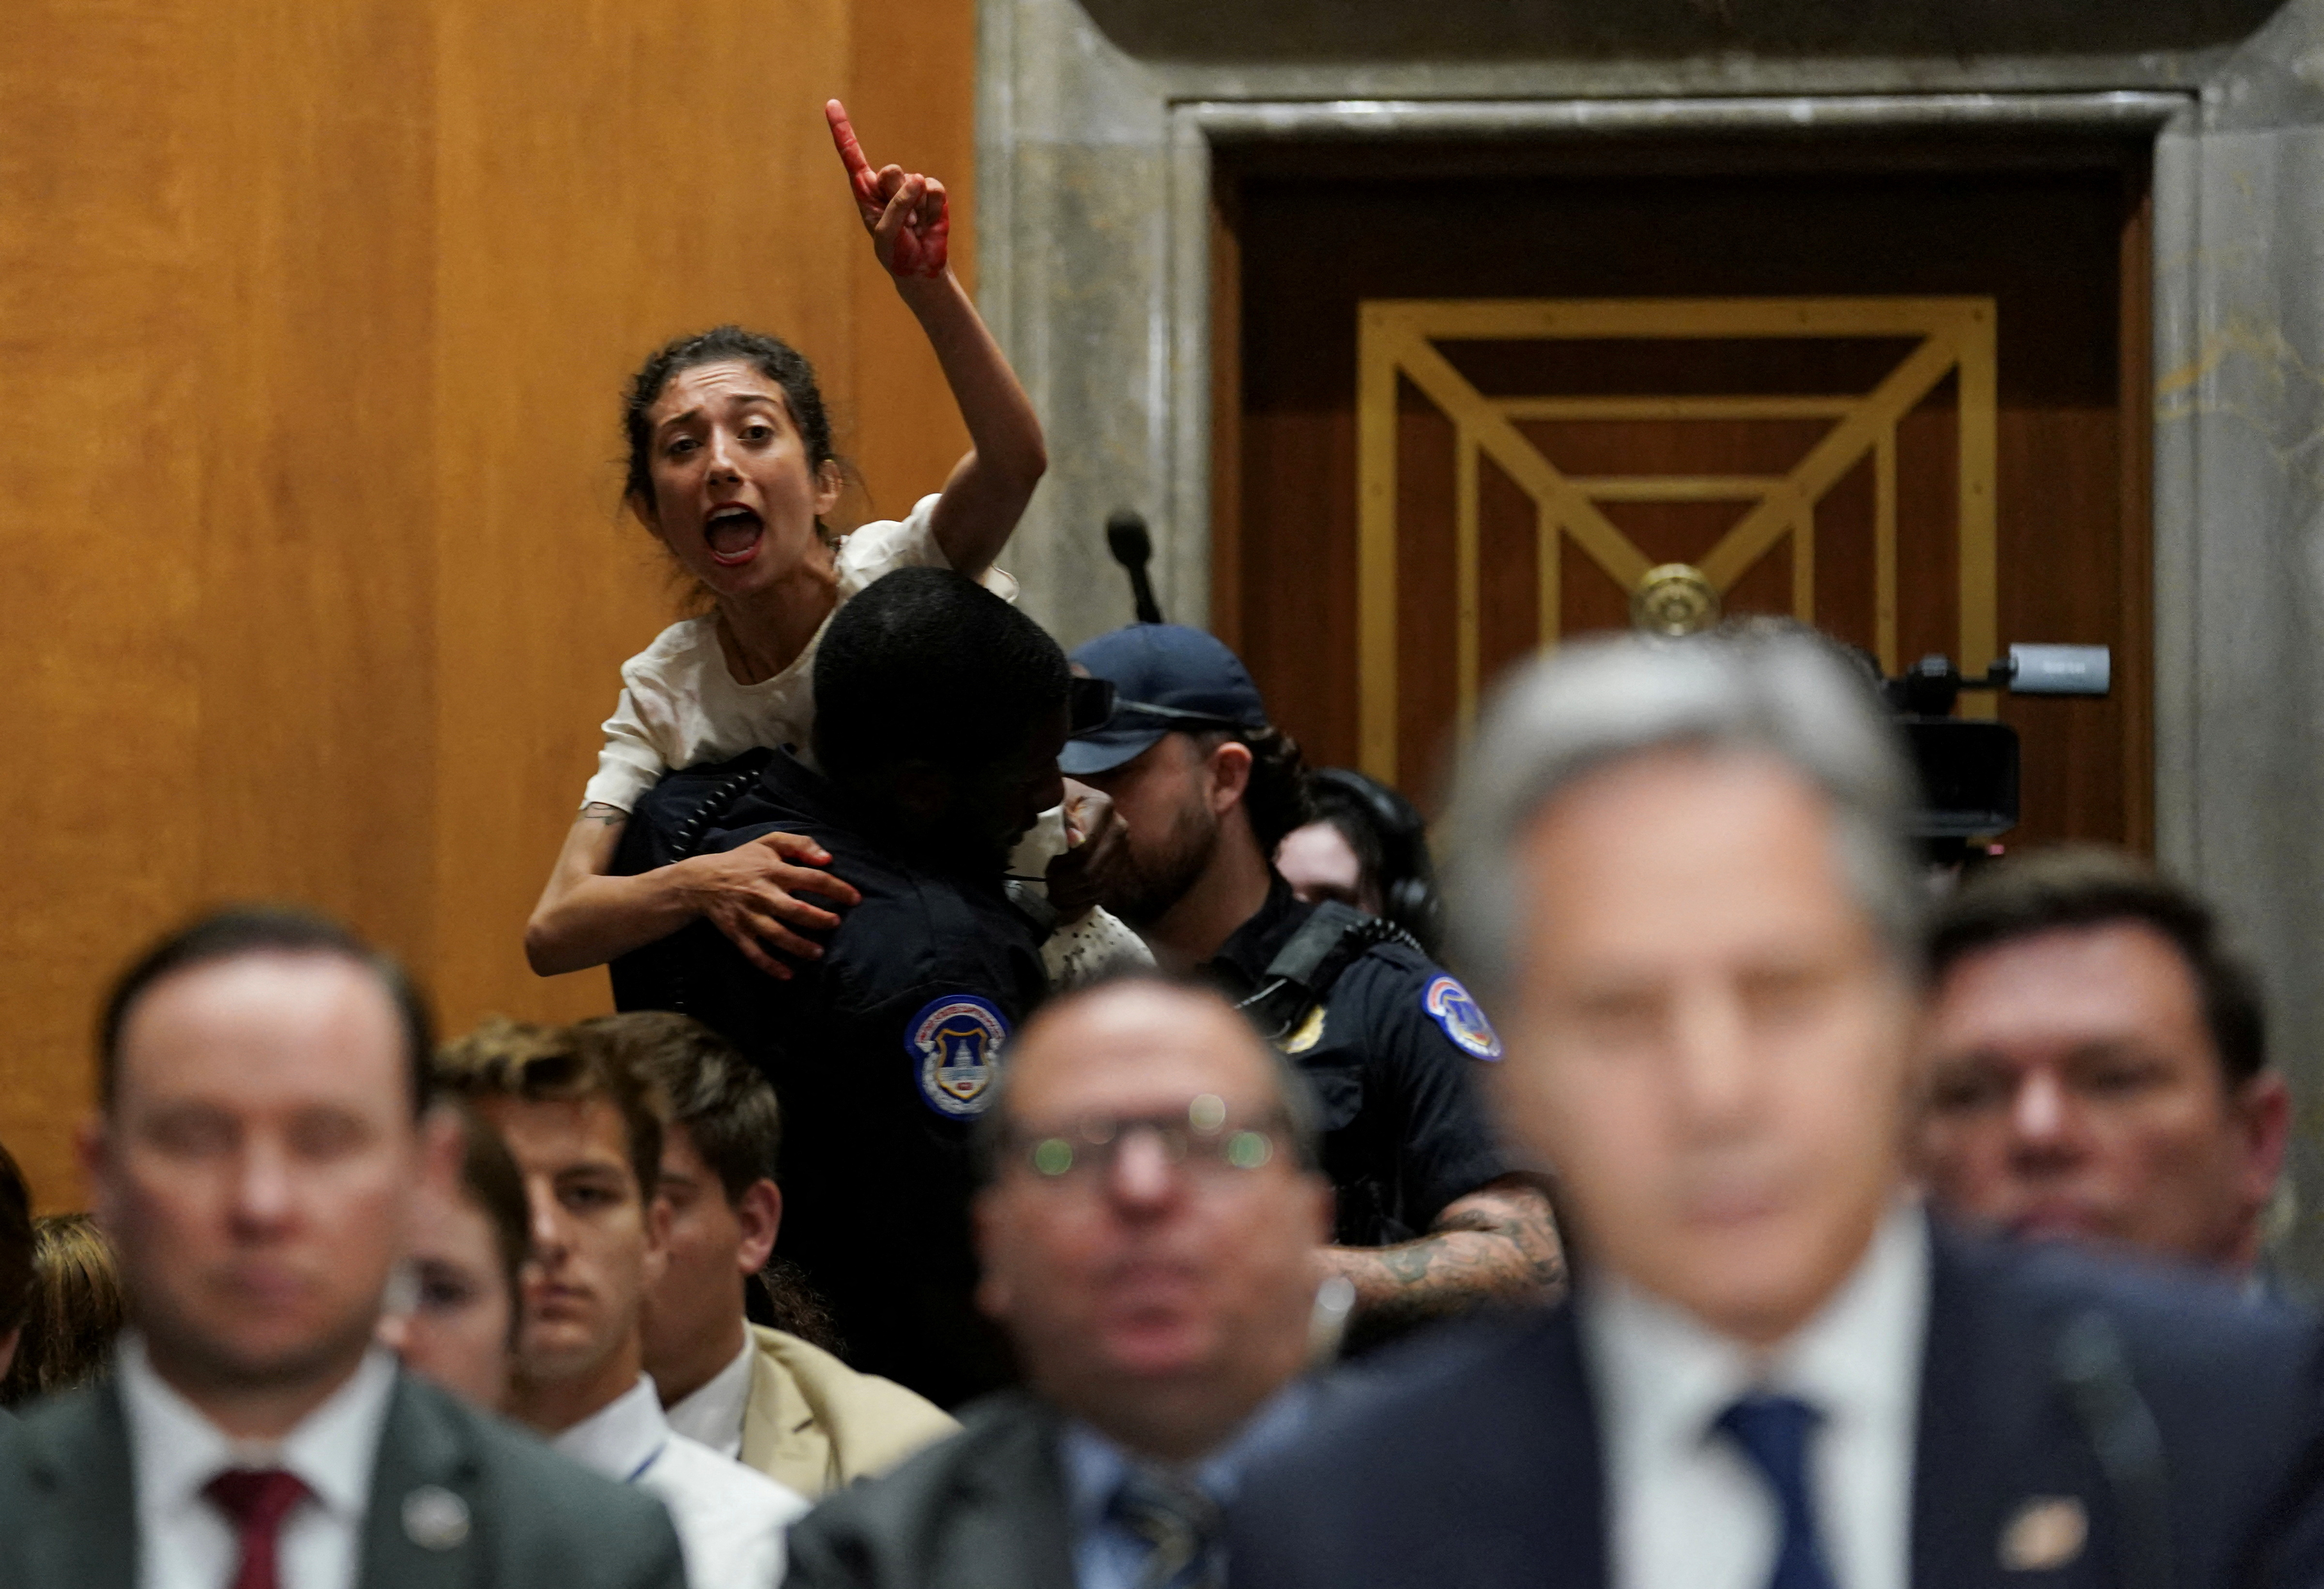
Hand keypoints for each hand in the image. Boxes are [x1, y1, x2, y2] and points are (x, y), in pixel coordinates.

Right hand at [680, 831, 861, 978]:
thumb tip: (827, 858)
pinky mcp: (737, 933)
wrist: (701, 881)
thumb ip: (800, 843)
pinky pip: (754, 953)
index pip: (812, 879)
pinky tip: (788, 975)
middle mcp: (763, 894)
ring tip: (818, 953)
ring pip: (777, 935)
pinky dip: (770, 966)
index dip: (836, 889)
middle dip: (819, 920)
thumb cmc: (743, 860)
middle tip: (836, 924)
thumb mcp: (770, 842)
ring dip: (800, 946)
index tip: (855, 899)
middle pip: (796, 910)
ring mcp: (749, 916)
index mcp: (774, 870)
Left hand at [826, 98, 949, 278]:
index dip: (842, 129)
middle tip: (903, 221)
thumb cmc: (895, 252)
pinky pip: (934, 189)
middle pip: (891, 171)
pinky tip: (928, 222)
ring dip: (916, 208)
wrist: (921, 267)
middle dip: (897, 196)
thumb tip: (918, 178)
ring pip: (914, 181)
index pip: (851, 155)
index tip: (831, 103)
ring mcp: (910, 186)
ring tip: (915, 226)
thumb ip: (896, 207)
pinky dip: (933, 209)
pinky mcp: (932, 192)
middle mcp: (886, 184)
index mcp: (865, 190)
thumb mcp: (885, 234)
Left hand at [1044, 781, 1126, 923]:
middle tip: (1045, 888)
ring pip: (1096, 885)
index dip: (1060, 864)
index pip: (1083, 848)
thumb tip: (1074, 838)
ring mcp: (1122, 850)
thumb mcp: (1053, 798)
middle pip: (1090, 871)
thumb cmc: (1057, 799)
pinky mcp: (1119, 866)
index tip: (1044, 869)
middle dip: (1064, 884)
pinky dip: (1081, 902)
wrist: (1072, 802)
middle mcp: (1118, 829)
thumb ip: (1061, 814)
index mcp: (1103, 807)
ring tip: (1052, 896)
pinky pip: (1102, 892)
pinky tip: (1064, 902)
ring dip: (1071, 897)